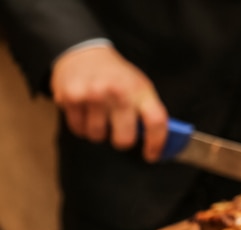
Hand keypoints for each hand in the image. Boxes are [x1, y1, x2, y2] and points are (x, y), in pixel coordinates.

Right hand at [50, 45, 167, 161]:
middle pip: (124, 139)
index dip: (156, 143)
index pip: (156, 122)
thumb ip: (147, 112)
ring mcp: (93, 94)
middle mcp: (118, 92)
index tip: (152, 154)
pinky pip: (78, 129)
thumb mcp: (139, 86)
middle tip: (119, 132)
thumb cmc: (116, 75)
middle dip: (122, 141)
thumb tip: (158, 143)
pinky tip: (85, 110)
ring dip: (98, 132)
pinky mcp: (71, 97)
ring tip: (99, 115)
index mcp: (140, 90)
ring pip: (97, 136)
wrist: (83, 52)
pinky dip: (82, 126)